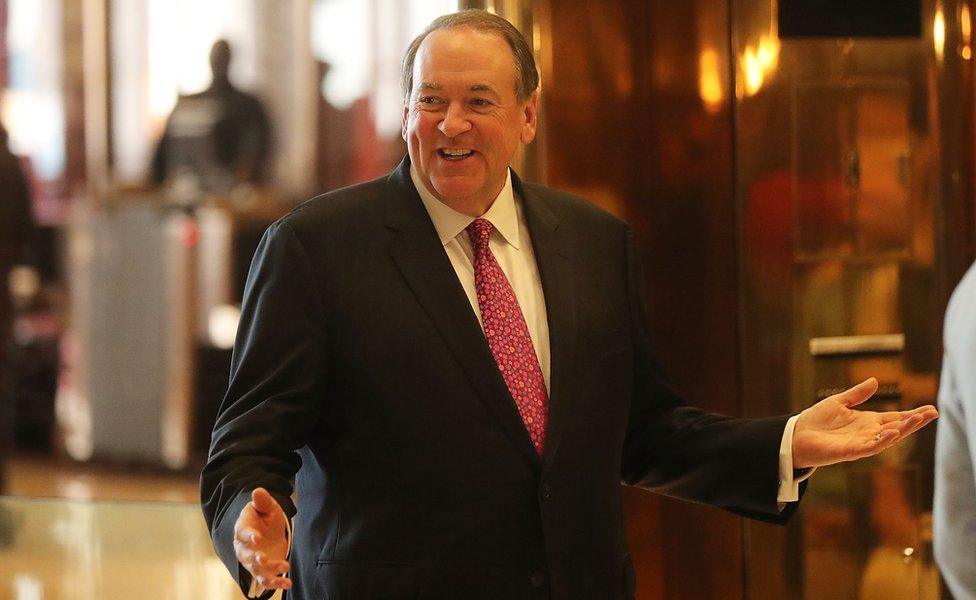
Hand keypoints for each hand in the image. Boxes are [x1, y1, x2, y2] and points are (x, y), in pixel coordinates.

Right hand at [234, 488, 291, 590]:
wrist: (267, 531)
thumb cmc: (264, 517)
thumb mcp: (267, 507)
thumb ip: (263, 501)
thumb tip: (258, 490)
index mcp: (243, 530)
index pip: (243, 533)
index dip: (249, 536)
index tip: (256, 539)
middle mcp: (244, 549)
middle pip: (246, 556)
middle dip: (255, 558)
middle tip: (264, 558)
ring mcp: (252, 562)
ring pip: (257, 570)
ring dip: (269, 572)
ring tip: (284, 567)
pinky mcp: (262, 571)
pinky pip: (266, 580)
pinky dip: (276, 583)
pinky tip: (288, 583)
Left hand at [792, 378, 937, 468]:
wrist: (796, 435)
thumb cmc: (816, 421)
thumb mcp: (838, 402)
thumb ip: (857, 394)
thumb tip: (875, 381)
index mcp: (867, 422)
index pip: (895, 418)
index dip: (912, 415)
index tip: (930, 409)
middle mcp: (868, 433)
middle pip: (897, 427)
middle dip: (914, 421)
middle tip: (932, 413)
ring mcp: (860, 443)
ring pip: (887, 438)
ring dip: (903, 429)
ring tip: (918, 420)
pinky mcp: (850, 451)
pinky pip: (870, 447)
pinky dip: (882, 440)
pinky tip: (893, 433)